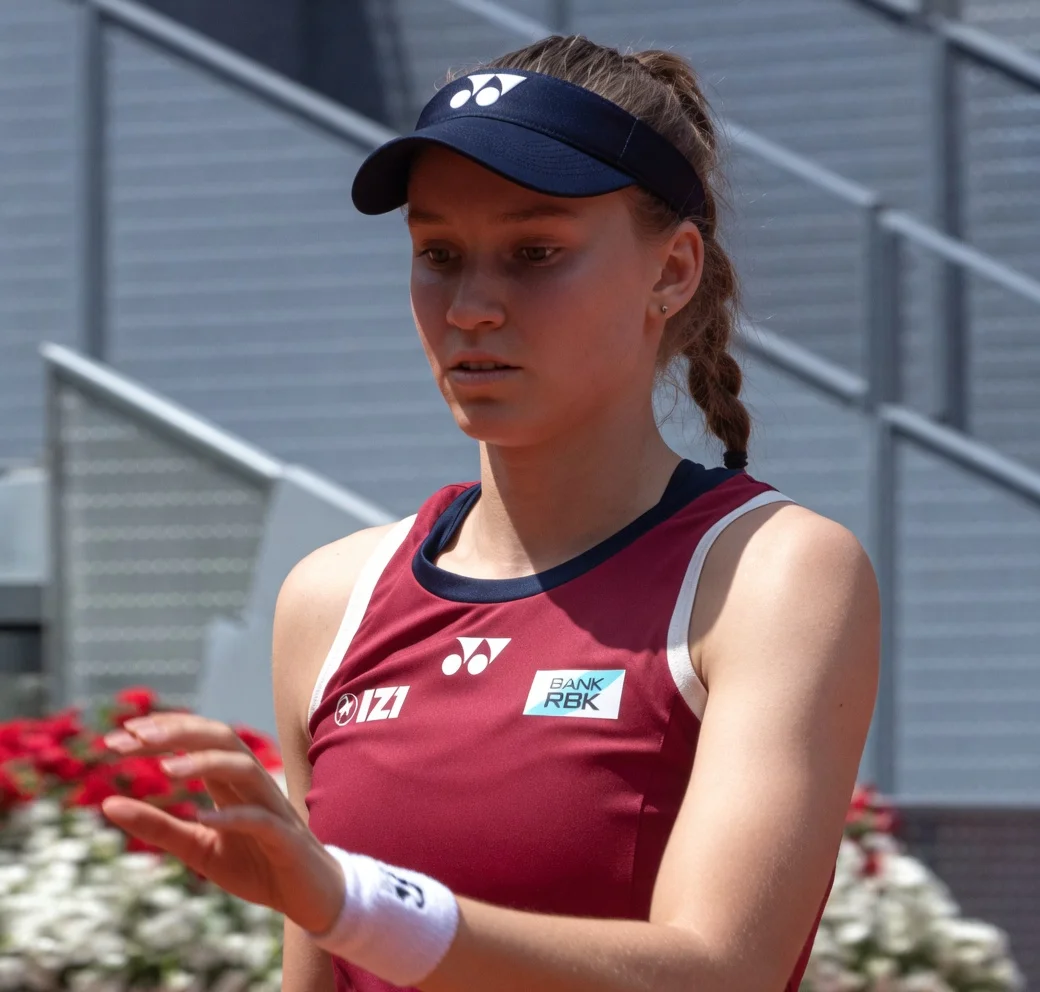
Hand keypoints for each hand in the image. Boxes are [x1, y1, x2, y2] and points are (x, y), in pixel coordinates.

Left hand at [100, 712, 343, 934]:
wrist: (308, 895)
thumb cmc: (255, 865)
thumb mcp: (197, 847)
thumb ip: (157, 826)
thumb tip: (107, 804)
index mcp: (231, 782)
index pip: (199, 738)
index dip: (163, 730)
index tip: (118, 736)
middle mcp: (252, 784)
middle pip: (221, 738)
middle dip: (178, 731)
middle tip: (131, 736)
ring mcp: (271, 807)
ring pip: (243, 768)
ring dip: (205, 763)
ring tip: (166, 770)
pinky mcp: (284, 838)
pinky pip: (260, 819)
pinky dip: (233, 815)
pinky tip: (203, 817)